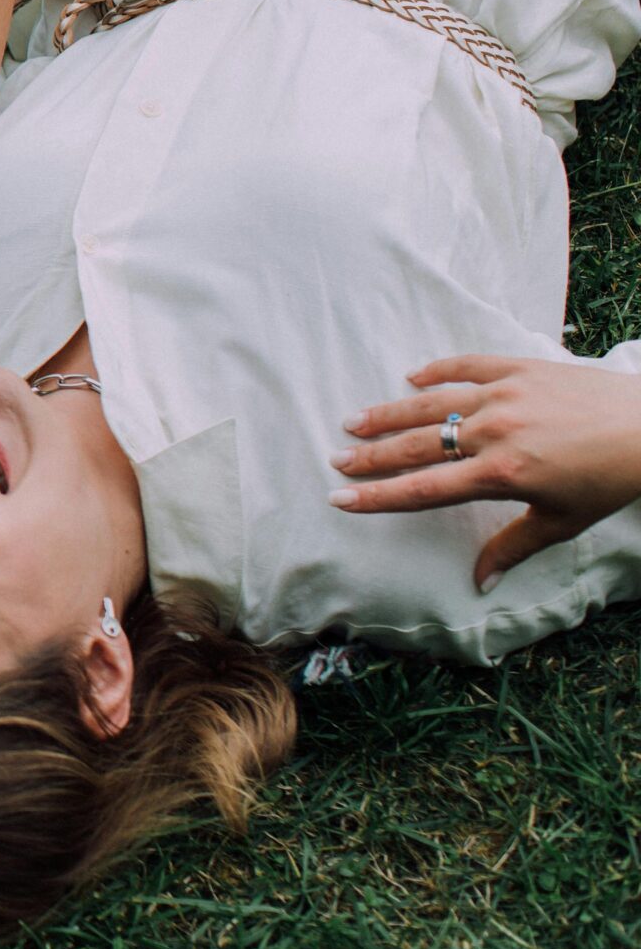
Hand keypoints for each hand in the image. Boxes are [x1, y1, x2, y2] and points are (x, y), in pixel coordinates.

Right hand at [332, 355, 640, 591]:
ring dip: (389, 414)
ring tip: (354, 420)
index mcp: (500, 474)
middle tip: (337, 460)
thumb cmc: (611, 480)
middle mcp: (493, 432)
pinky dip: (437, 371)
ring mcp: (504, 395)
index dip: (377, 497)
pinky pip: (466, 366)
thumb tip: (479, 582)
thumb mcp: (563, 521)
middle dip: (371, 456)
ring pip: (430, 404)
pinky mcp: (520, 369)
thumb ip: (514, 546)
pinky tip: (412, 377)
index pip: (422, 489)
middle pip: (415, 447)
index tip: (340, 500)